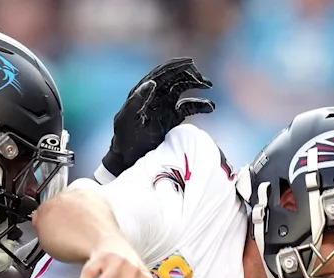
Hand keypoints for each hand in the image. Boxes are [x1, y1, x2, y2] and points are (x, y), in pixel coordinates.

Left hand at [102, 57, 214, 174]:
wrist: (128, 159)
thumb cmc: (123, 139)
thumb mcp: (126, 120)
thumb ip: (137, 100)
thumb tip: (152, 82)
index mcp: (142, 92)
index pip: (161, 73)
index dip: (175, 66)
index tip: (191, 63)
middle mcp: (154, 96)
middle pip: (174, 77)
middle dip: (189, 74)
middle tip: (202, 80)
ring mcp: (164, 106)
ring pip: (183, 88)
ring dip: (196, 84)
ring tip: (208, 85)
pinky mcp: (172, 118)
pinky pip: (189, 107)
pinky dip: (200, 105)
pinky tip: (210, 107)